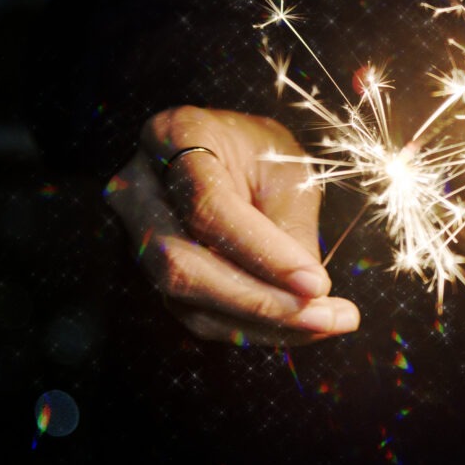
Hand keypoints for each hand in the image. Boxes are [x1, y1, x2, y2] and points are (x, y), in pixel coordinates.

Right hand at [105, 106, 359, 345]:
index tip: (316, 283)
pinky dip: (253, 327)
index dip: (262, 253)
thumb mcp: (286, 172)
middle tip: (328, 316)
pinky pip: (198, 315)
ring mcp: (136, 234)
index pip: (208, 207)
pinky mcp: (153, 274)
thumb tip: (306, 297)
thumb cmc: (261, 153)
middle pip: (184, 265)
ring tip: (328, 321)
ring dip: (264, 324)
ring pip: (188, 301)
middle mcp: (139, 188)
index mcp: (175, 136)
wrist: (229, 151)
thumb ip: (290, 228)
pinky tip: (301, 324)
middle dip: (262, 302)